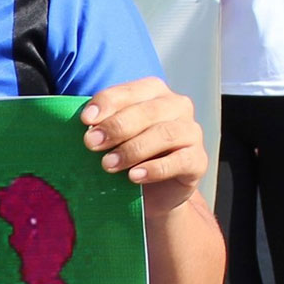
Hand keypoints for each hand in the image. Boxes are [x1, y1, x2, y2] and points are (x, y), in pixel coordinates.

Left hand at [81, 77, 205, 216]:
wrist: (153, 192)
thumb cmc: (128, 155)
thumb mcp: (111, 138)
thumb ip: (101, 127)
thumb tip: (84, 128)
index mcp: (152, 92)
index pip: (128, 91)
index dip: (106, 103)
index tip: (85, 120)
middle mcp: (176, 106)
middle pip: (147, 111)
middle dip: (116, 127)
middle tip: (91, 144)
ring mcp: (191, 132)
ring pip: (165, 134)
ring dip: (133, 149)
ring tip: (108, 165)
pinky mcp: (199, 160)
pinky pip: (181, 160)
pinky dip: (155, 169)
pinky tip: (134, 177)